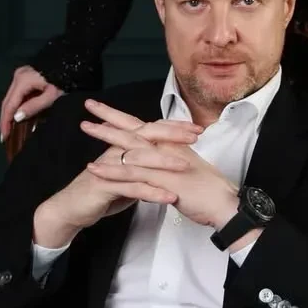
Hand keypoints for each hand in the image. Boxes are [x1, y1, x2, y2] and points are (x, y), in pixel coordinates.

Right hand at [0, 65, 64, 141]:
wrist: (71, 63)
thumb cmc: (64, 80)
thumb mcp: (51, 96)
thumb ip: (33, 106)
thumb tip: (16, 118)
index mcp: (22, 81)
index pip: (9, 105)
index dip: (6, 122)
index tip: (5, 137)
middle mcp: (18, 77)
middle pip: (7, 101)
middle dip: (6, 119)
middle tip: (5, 136)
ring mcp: (21, 75)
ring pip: (12, 98)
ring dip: (11, 114)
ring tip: (10, 129)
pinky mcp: (27, 76)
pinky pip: (18, 94)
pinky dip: (18, 106)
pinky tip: (19, 116)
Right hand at [33, 104, 201, 247]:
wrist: (71, 209)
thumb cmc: (101, 190)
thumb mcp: (125, 174)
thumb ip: (142, 165)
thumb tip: (164, 158)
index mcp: (123, 145)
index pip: (151, 130)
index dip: (174, 127)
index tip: (197, 128)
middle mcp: (116, 151)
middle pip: (146, 136)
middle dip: (172, 134)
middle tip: (196, 135)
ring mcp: (110, 167)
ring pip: (140, 161)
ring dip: (164, 162)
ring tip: (186, 166)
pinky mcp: (105, 186)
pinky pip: (133, 188)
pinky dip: (152, 192)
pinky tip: (169, 198)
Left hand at [81, 99, 239, 232]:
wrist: (222, 203)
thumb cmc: (207, 189)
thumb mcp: (186, 167)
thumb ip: (170, 159)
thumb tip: (159, 156)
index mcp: (171, 144)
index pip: (144, 125)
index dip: (126, 116)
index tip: (107, 109)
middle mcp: (166, 148)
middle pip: (134, 128)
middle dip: (110, 115)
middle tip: (90, 105)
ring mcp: (163, 162)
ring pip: (129, 146)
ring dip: (105, 136)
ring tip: (85, 128)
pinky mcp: (160, 179)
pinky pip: (130, 174)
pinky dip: (109, 170)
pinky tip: (93, 168)